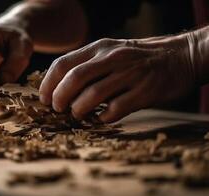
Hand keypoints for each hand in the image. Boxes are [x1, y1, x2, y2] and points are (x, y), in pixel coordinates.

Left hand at [39, 35, 193, 121]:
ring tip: (77, 114)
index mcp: (99, 48)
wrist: (179, 57)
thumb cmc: (137, 59)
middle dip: (59, 97)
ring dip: (78, 109)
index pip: (63, 64)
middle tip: (57, 108)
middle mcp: (112, 58)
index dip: (48, 84)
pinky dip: (102, 118)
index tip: (44, 98)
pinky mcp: (144, 92)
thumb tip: (58, 88)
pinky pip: (116, 109)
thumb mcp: (110, 52)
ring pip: (93, 95)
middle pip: (74, 79)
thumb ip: (87, 65)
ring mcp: (129, 74)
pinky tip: (100, 119)